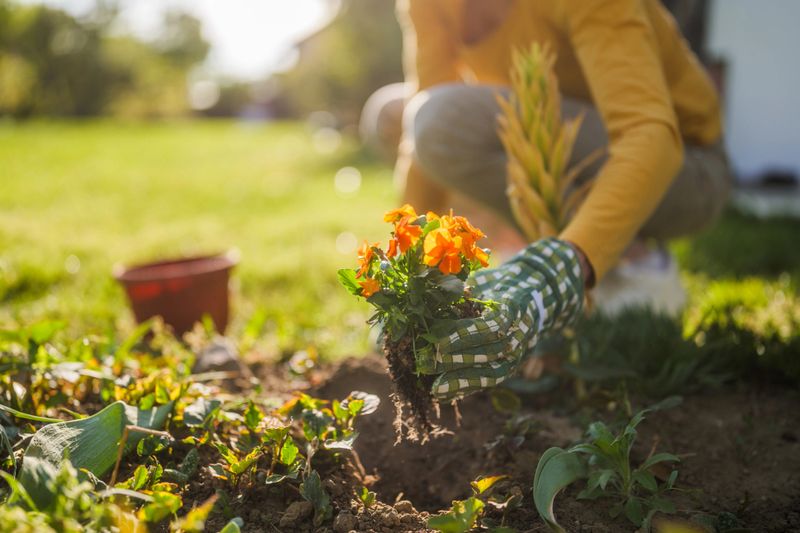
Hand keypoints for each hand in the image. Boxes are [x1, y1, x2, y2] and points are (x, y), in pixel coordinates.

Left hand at [426, 238, 584, 400]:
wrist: (532, 296)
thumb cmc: (498, 285)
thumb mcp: (483, 281)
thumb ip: (463, 292)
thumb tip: (432, 299)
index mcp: (513, 308)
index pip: (490, 327)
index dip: (465, 336)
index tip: (439, 343)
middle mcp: (518, 335)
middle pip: (488, 354)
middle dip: (456, 362)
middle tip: (425, 364)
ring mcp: (517, 353)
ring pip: (492, 373)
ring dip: (462, 382)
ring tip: (435, 390)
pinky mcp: (510, 365)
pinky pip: (490, 380)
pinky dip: (467, 388)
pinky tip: (445, 395)